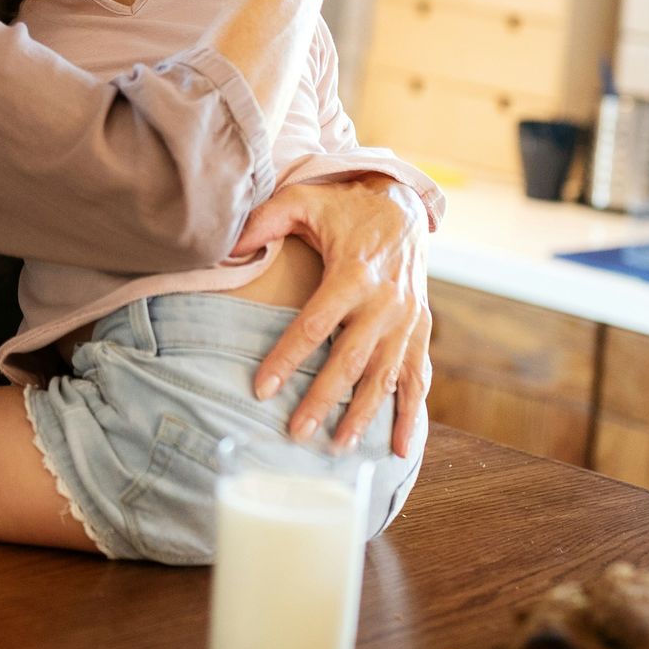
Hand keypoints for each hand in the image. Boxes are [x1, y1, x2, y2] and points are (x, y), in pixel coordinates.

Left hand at [238, 175, 431, 457]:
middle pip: (350, 360)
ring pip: (384, 376)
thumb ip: (266, 220)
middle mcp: (385, 302)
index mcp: (353, 274)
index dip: (287, 358)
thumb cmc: (345, 207)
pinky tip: (401, 447)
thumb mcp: (304, 201)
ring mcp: (407, 320)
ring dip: (363, 415)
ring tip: (338, 447)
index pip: (314, 325)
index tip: (261, 388)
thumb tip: (228, 244)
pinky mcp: (421, 329)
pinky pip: (419, 377)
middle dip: (323, 399)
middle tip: (295, 433)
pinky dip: (412, 414)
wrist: (404, 205)